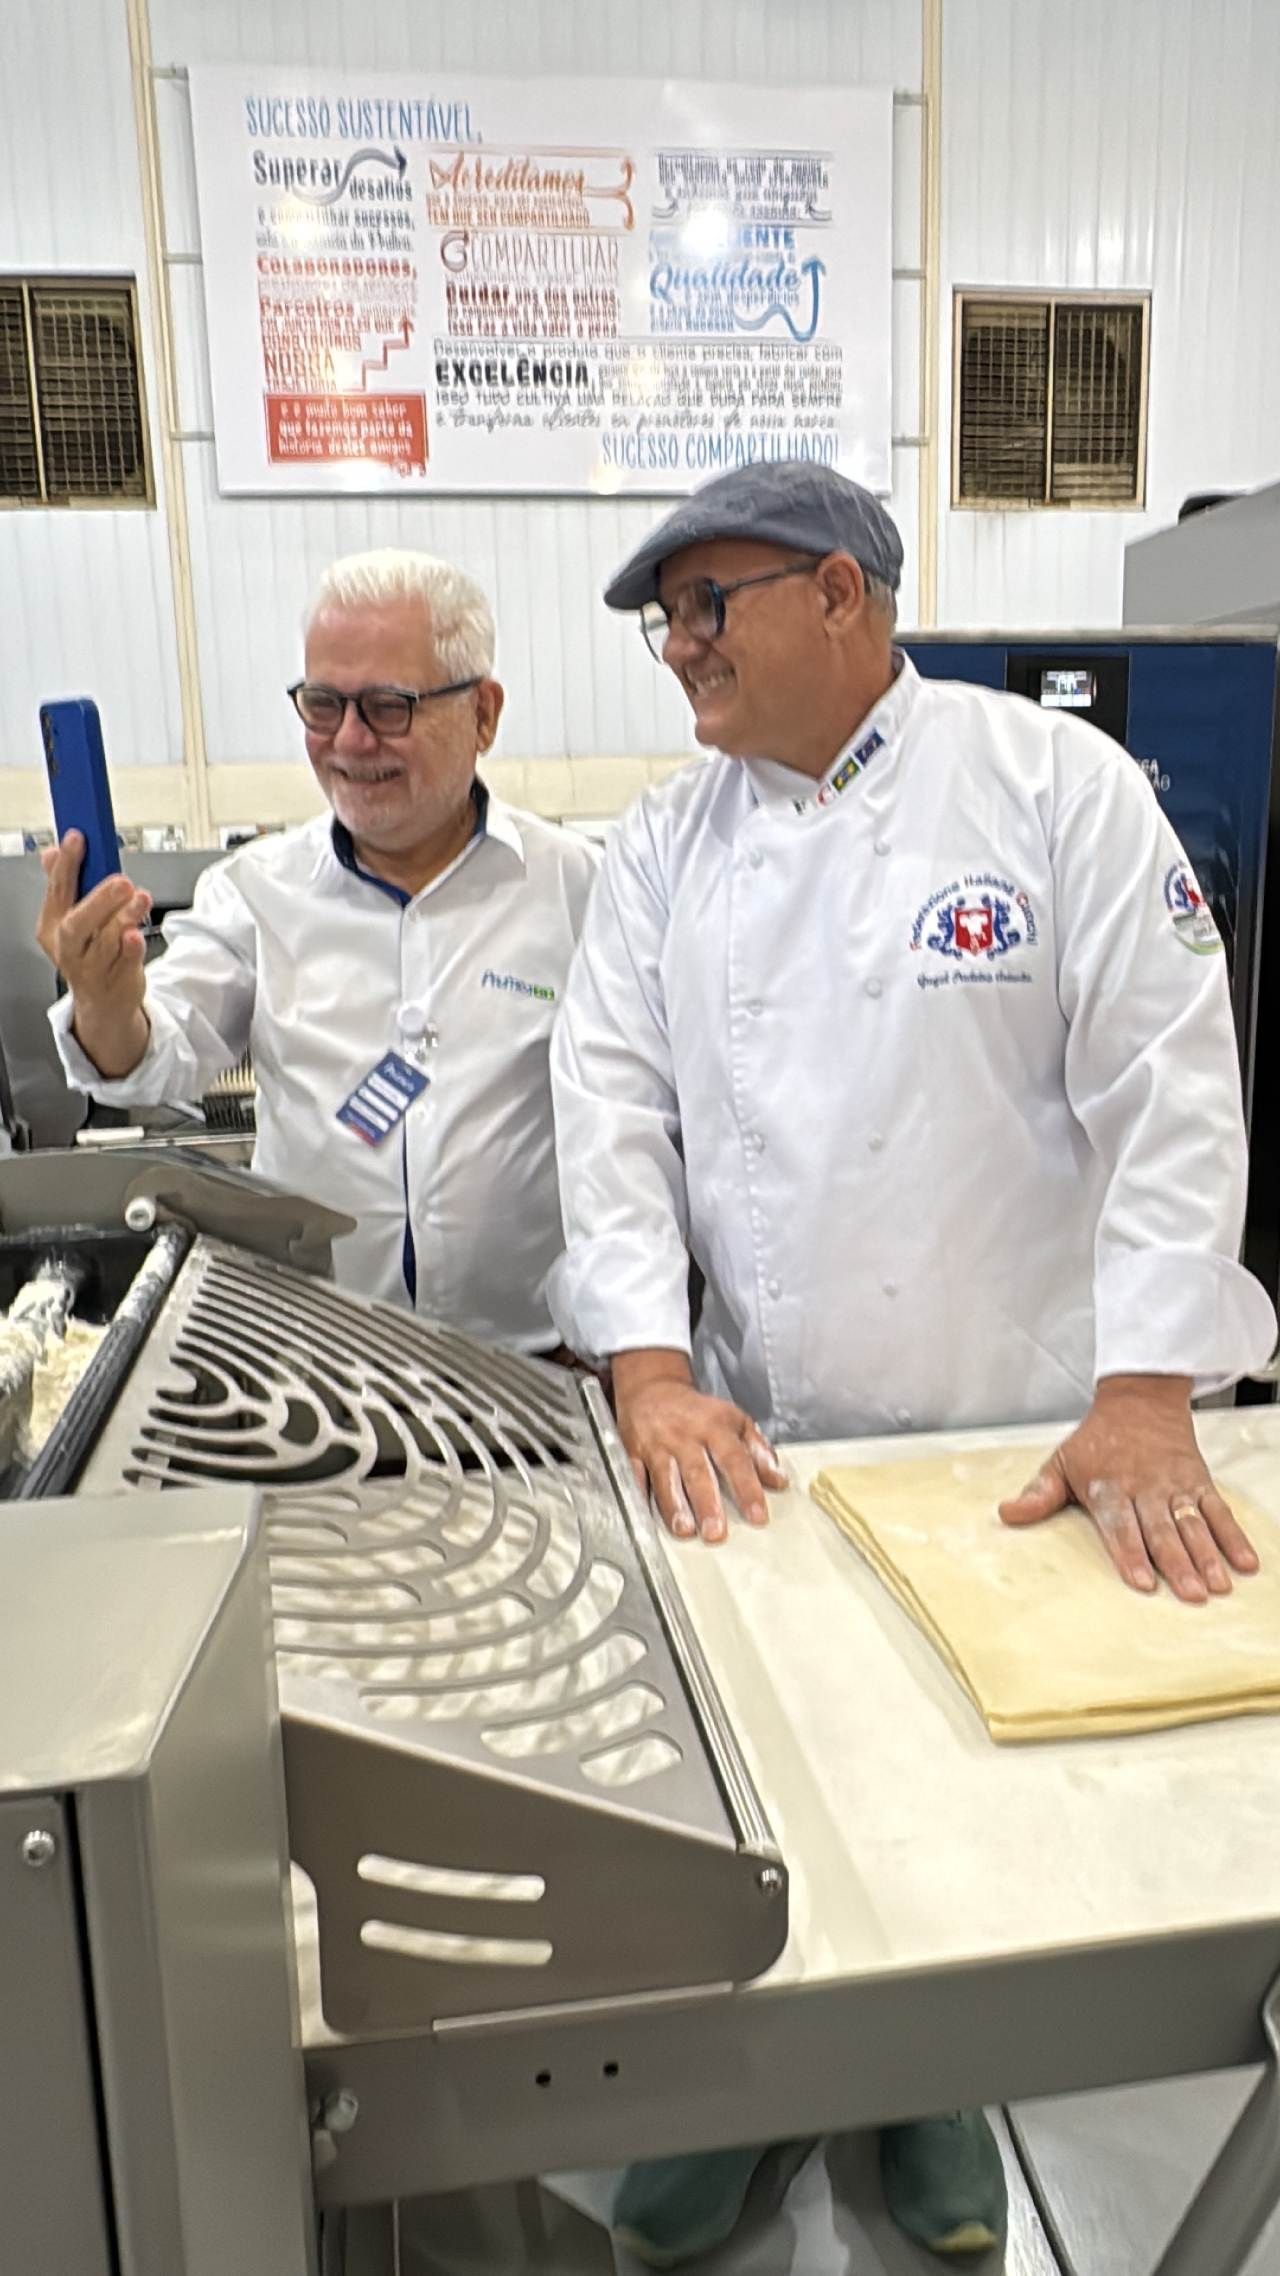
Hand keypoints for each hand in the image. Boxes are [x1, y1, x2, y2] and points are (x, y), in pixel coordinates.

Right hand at [37, 834, 151, 1076]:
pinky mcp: (116, 982)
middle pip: (77, 924)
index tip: (77, 839)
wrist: (103, 1003)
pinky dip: (131, 949)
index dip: (66, 864)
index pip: (57, 891)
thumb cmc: (88, 953)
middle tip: (120, 881)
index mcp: (53, 927)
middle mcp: (69, 948)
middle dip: (98, 900)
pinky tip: (137, 935)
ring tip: (139, 899)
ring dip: (123, 918)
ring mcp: (92, 968)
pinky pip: (124, 964)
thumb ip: (65, 885)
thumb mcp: (70, 919)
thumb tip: (52, 852)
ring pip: (104, 943)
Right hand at [612, 1349, 787, 1542]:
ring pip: (666, 1479)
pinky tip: (646, 1517)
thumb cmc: (697, 1410)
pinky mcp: (632, 1452)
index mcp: (714, 1427)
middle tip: (716, 1533)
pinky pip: (635, 1476)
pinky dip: (640, 1496)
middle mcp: (685, 1436)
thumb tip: (779, 1481)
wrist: (652, 1387)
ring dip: (674, 1507)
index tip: (757, 1515)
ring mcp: (656, 1445)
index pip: (735, 1459)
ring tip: (684, 1530)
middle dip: (707, 1504)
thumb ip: (758, 1451)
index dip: (747, 1488)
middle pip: (697, 1473)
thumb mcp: (734, 1420)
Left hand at [998, 1374, 1258, 1603]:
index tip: (1141, 1582)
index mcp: (1109, 1486)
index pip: (1120, 1525)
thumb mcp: (1060, 1462)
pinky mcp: (1199, 1481)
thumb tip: (1006, 1514)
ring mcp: (1175, 1485)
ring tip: (1217, 1585)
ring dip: (1207, 1556)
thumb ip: (1038, 1494)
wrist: (1139, 1399)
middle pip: (1161, 1531)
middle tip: (1190, 1594)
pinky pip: (1219, 1510)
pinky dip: (1234, 1536)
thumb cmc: (1097, 1439)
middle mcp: (1145, 1487)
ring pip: (1193, 1524)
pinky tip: (1245, 1563)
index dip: (1131, 1553)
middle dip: (1177, 1564)